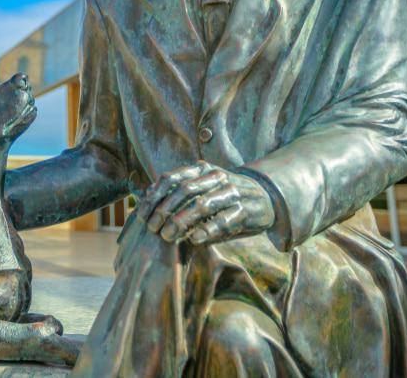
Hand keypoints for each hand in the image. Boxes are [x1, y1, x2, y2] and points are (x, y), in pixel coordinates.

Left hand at [138, 162, 274, 244]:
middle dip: (165, 210)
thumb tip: (144, 194)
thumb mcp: (200, 185)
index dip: (154, 196)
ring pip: (203, 205)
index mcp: (201, 168)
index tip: (142, 215)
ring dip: (182, 221)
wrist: (264, 196)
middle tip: (153, 229)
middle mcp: (216, 177)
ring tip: (168, 236)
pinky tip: (193, 239)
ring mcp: (233, 192)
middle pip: (185, 191)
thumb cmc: (222, 193)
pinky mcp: (247, 211)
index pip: (171, 178)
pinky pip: (224, 220)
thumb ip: (175, 189)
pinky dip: (207, 230)